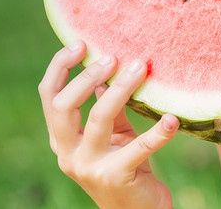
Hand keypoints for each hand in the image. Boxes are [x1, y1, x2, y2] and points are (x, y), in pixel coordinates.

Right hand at [39, 41, 179, 208]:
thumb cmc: (126, 164)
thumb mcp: (113, 132)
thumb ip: (107, 104)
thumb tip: (109, 64)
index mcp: (62, 138)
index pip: (49, 96)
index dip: (60, 68)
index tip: (80, 43)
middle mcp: (68, 152)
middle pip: (64, 107)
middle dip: (86, 77)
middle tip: (113, 56)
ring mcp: (90, 167)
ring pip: (99, 120)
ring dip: (120, 90)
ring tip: (141, 68)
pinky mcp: (116, 178)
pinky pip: (138, 149)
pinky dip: (157, 132)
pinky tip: (172, 118)